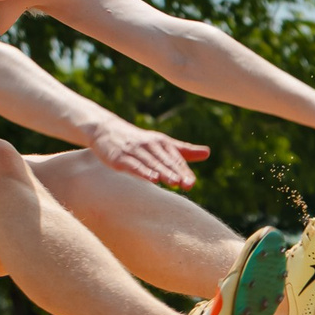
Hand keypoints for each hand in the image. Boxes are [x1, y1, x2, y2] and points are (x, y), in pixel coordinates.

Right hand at [90, 119, 209, 187]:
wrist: (106, 130)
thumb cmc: (138, 141)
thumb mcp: (161, 143)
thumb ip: (183, 151)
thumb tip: (208, 152)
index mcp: (161, 142)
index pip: (175, 159)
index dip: (183, 171)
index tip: (191, 183)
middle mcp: (150, 145)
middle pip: (165, 161)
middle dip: (176, 173)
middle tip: (187, 184)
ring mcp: (134, 151)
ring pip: (152, 163)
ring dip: (163, 172)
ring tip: (174, 182)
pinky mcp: (120, 157)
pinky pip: (134, 165)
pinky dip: (144, 171)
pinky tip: (152, 178)